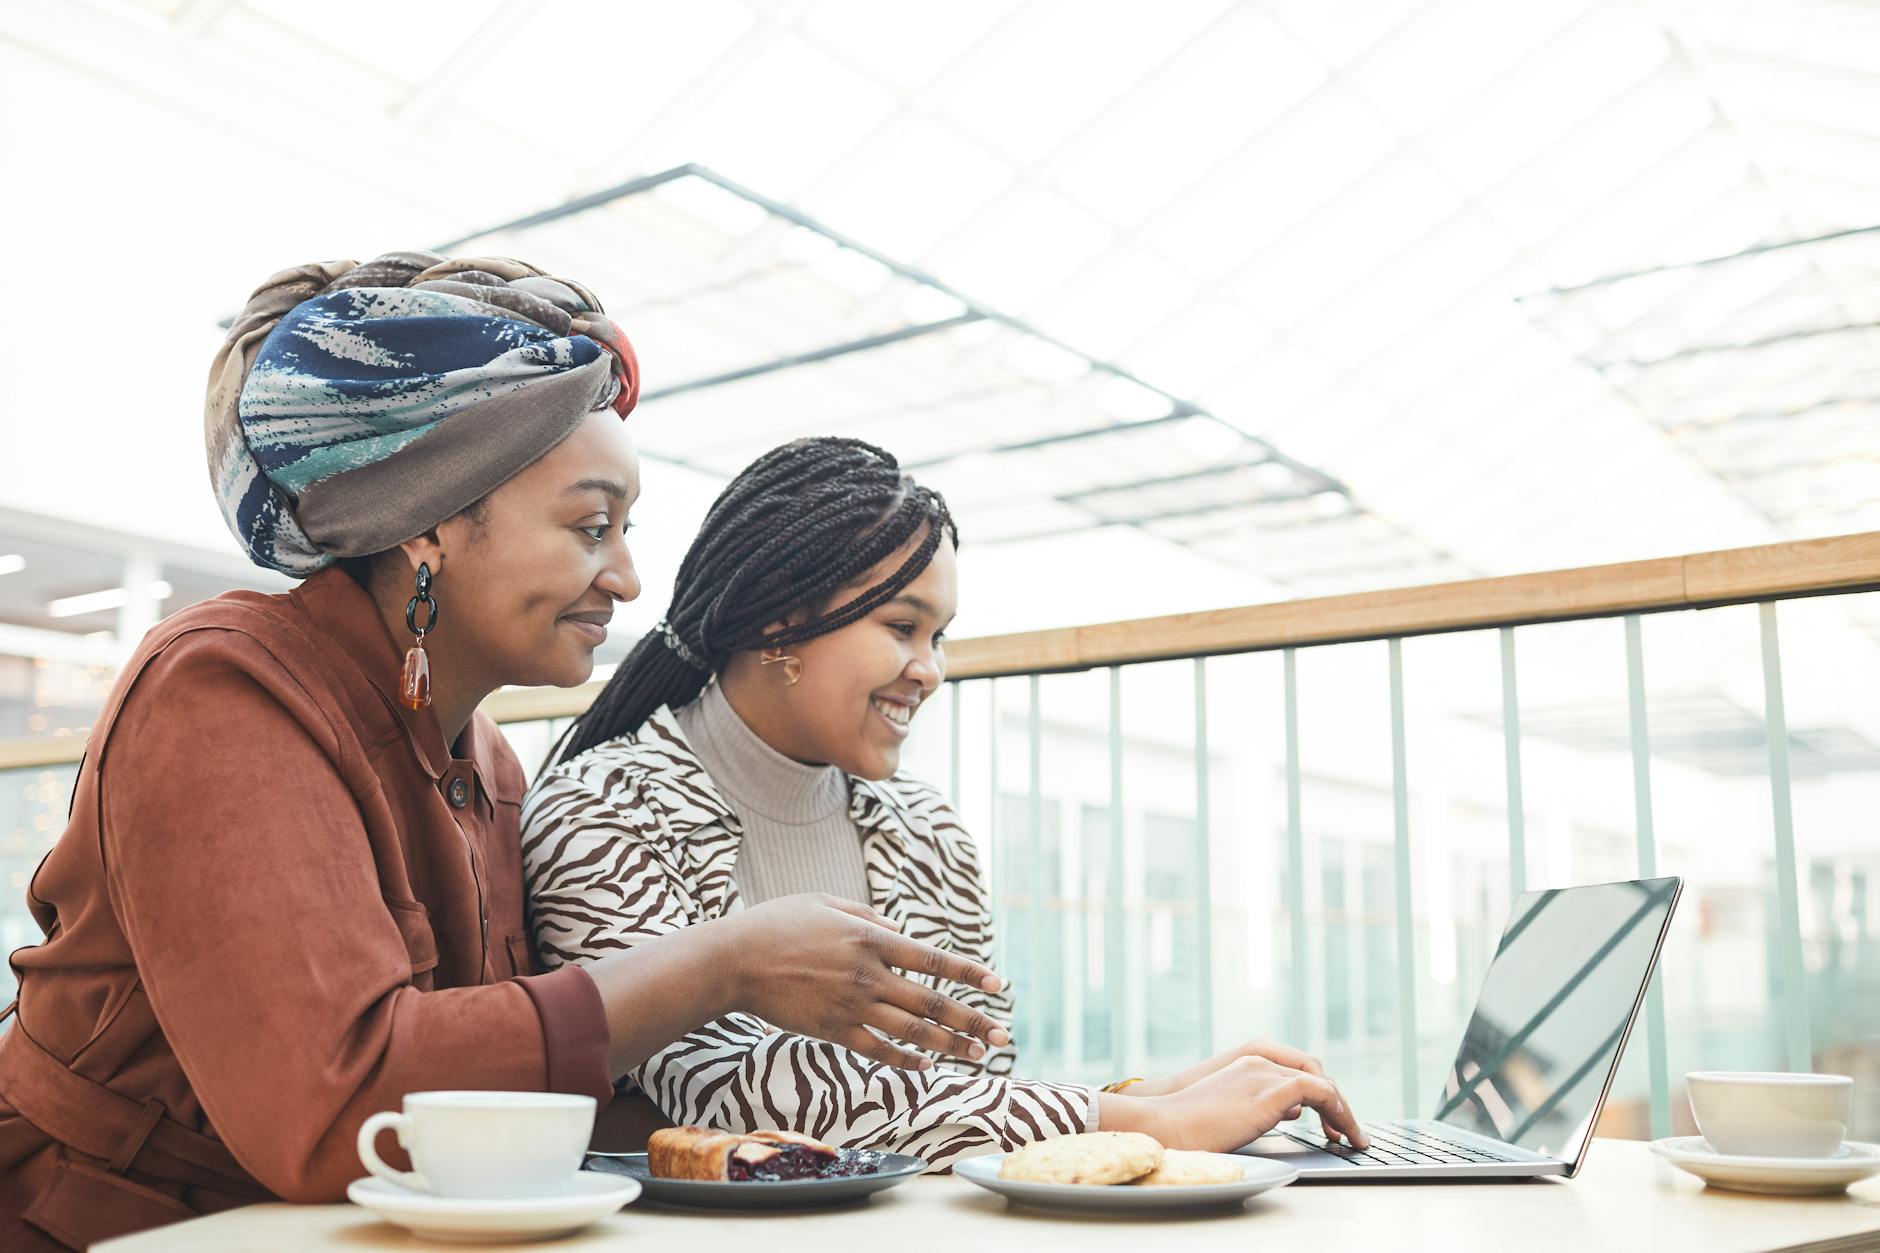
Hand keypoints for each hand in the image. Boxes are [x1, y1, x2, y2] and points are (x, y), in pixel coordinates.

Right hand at [720, 893, 1011, 1070]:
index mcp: (870, 937)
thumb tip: (898, 931)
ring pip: (911, 1031)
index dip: (968, 973)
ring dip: (949, 1044)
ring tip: (978, 1053)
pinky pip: (876, 1049)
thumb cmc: (778, 923)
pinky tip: (925, 1065)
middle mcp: (868, 974)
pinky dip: (905, 1059)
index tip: (997, 985)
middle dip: (972, 1019)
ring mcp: (850, 1005)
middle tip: (1002, 1032)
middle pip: (931, 1002)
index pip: (932, 959)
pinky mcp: (831, 1030)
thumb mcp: (827, 902)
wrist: (735, 960)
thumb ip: (868, 916)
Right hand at [1101, 1055, 1367, 1151]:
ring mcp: (1265, 1073)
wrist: (1167, 1123)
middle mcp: (1262, 1060)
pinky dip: (1337, 1109)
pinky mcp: (1269, 1092)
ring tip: (1353, 1137)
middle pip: (1316, 1074)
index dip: (1322, 1095)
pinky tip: (1341, 1130)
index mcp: (1251, 1060)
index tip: (1332, 1123)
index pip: (1300, 1070)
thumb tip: (1295, 1110)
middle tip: (1348, 1133)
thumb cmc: (1192, 1122)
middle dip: (1338, 1103)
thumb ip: (1265, 1102)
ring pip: (1322, 1083)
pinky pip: (1318, 1092)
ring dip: (1344, 1110)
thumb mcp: (1234, 1106)